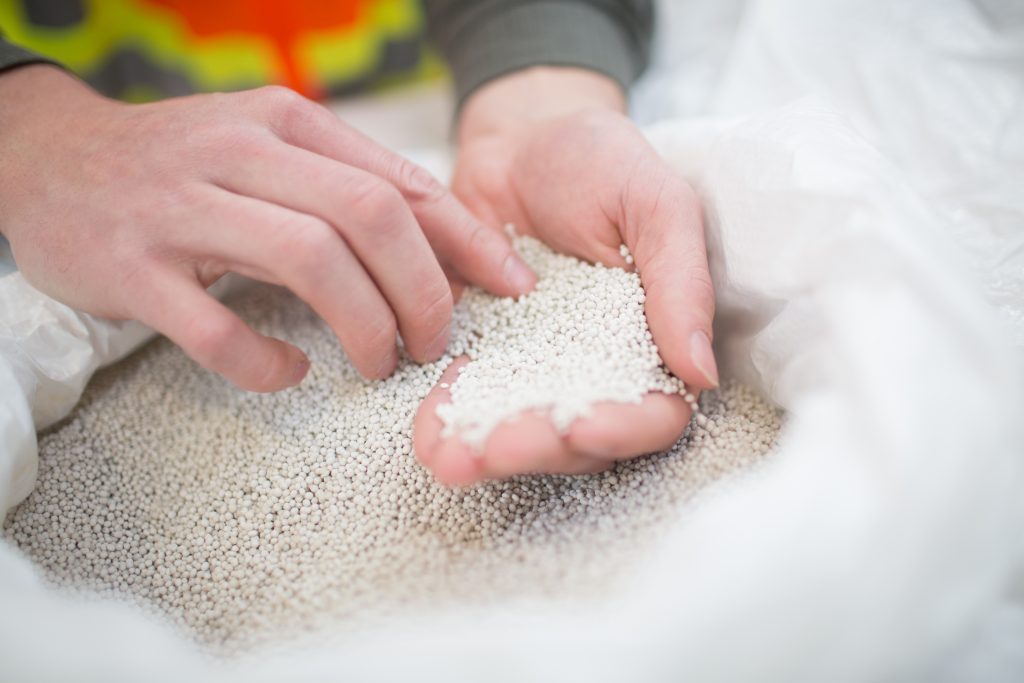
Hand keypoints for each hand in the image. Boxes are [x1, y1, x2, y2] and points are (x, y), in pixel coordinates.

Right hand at [0, 65, 535, 390]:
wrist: (48, 158)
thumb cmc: (183, 163)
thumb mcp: (270, 150)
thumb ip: (350, 187)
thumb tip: (449, 248)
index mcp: (287, 124)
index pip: (401, 184)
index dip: (469, 242)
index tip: (513, 288)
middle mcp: (241, 153)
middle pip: (369, 218)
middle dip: (424, 291)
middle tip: (436, 344)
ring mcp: (184, 208)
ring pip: (308, 261)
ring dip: (364, 324)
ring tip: (378, 363)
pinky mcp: (133, 268)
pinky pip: (217, 328)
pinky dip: (266, 361)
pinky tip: (288, 371)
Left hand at [414, 68, 716, 484]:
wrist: (523, 135)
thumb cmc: (603, 160)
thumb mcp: (656, 205)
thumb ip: (680, 284)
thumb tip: (701, 374)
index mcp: (651, 342)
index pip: (651, 413)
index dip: (619, 430)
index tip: (578, 428)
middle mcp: (596, 367)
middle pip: (577, 438)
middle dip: (532, 451)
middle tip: (486, 452)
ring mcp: (536, 365)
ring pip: (518, 427)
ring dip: (483, 448)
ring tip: (443, 457)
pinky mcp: (484, 349)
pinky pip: (466, 393)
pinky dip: (446, 413)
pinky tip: (422, 428)